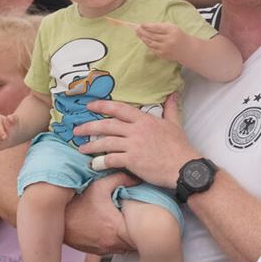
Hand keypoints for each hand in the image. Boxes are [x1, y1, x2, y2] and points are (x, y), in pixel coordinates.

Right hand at [65, 171, 137, 254]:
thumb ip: (120, 179)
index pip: (139, 233)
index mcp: (115, 229)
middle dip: (135, 231)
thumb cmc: (78, 203)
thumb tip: (135, 178)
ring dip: (125, 238)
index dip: (143, 224)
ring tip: (124, 225)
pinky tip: (111, 230)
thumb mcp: (99, 186)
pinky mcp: (94, 252)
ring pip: (122, 248)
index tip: (144, 216)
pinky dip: (114, 241)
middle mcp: (110, 243)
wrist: (58, 219)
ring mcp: (102, 250)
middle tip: (136, 219)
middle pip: (132, 242)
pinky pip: (111, 249)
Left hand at [75, 95, 194, 188]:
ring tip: (81, 148)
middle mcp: (136, 130)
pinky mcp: (132, 161)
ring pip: (106, 142)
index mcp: (144, 120)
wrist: (184, 167)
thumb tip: (173, 94)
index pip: (119, 109)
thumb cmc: (180, 147)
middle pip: (107, 125)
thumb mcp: (175, 124)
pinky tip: (93, 164)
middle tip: (76, 130)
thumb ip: (170, 109)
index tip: (90, 106)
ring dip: (91, 145)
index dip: (102, 106)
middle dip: (89, 126)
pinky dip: (100, 162)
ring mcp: (133, 145)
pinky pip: (111, 159)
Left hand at [136, 22, 186, 60]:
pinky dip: (147, 43)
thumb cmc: (177, 35)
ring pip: (150, 43)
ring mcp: (165, 49)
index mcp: (172, 31)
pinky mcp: (163, 55)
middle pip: (152, 35)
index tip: (141, 24)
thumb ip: (160, 26)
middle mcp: (169, 40)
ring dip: (143, 38)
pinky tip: (144, 40)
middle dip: (143, 32)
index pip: (157, 28)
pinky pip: (152, 48)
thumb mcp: (172, 27)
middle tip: (136, 28)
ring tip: (138, 33)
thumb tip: (146, 26)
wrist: (186, 49)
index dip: (148, 26)